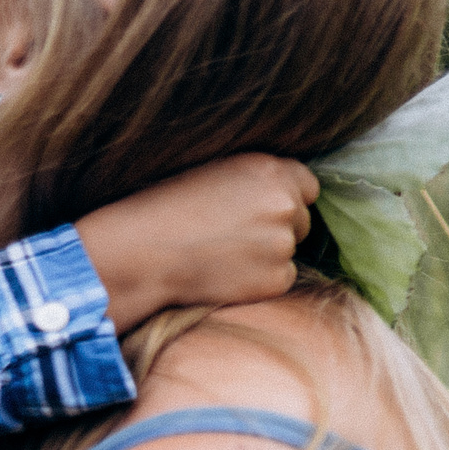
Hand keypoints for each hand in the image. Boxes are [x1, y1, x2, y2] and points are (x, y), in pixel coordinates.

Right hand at [75, 152, 316, 329]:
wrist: (141, 254)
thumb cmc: (162, 208)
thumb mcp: (211, 171)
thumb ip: (253, 178)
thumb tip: (281, 190)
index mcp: (268, 169)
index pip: (307, 185)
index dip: (285, 198)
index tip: (259, 210)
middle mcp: (283, 203)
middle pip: (302, 220)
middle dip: (277, 228)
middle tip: (233, 236)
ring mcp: (283, 243)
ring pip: (290, 250)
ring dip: (267, 255)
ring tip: (222, 255)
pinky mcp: (277, 278)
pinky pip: (281, 278)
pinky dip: (260, 280)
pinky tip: (224, 274)